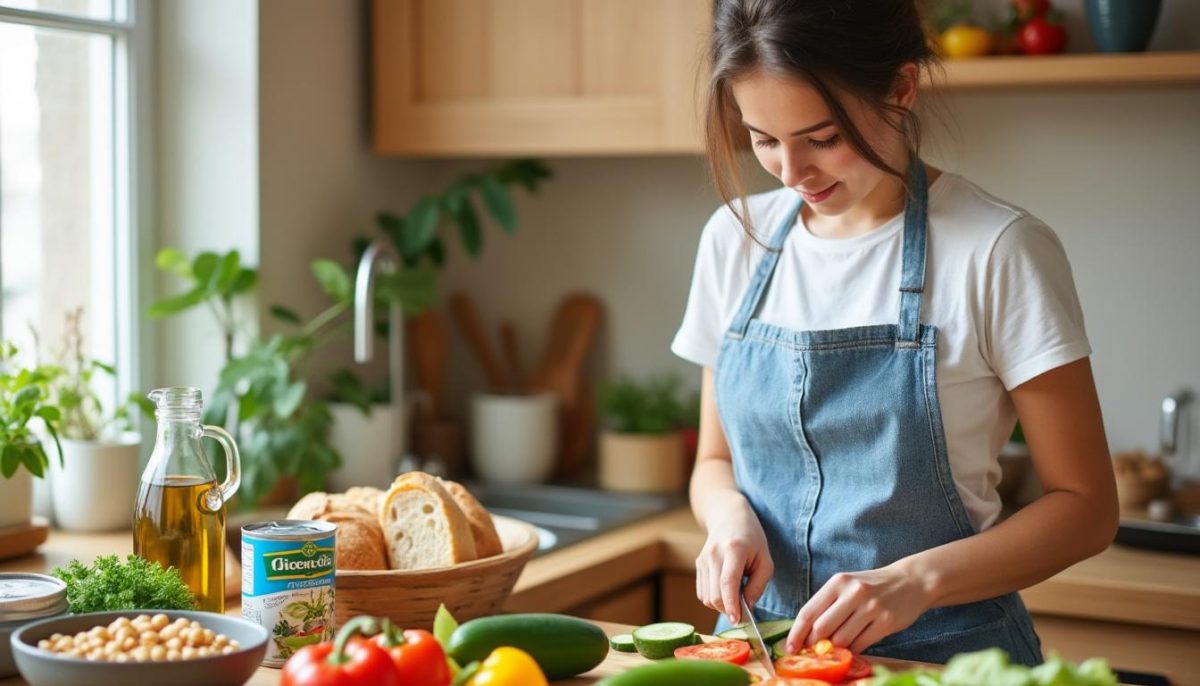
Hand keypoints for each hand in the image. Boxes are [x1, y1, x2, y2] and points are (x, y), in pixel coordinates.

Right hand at [695, 492, 772, 624]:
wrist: (729, 517)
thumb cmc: (752, 539)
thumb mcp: (765, 561)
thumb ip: (758, 586)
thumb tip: (747, 607)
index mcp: (733, 550)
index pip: (728, 583)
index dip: (732, 606)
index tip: (738, 620)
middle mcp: (713, 554)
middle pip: (714, 595)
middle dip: (728, 610)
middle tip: (743, 612)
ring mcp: (702, 559)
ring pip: (706, 597)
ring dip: (721, 605)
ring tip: (736, 596)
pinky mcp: (698, 565)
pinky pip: (703, 592)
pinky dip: (714, 599)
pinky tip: (726, 590)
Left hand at [785, 564, 932, 654]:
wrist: (911, 581)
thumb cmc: (872, 586)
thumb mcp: (847, 586)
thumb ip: (828, 605)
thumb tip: (806, 634)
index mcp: (838, 582)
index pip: (809, 611)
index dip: (796, 633)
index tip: (789, 648)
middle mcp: (853, 592)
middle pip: (822, 628)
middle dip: (814, 645)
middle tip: (813, 652)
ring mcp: (871, 607)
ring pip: (842, 640)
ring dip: (835, 650)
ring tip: (836, 649)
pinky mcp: (886, 621)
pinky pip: (861, 645)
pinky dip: (852, 651)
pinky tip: (852, 648)